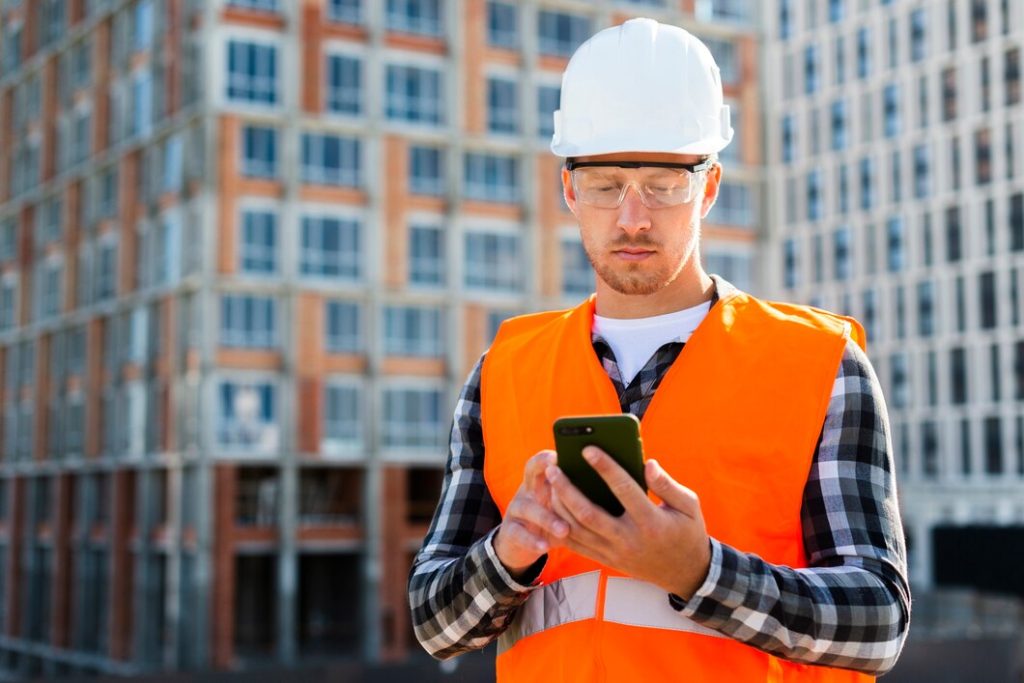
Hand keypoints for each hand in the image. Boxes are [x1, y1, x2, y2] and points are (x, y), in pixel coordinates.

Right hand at [493, 450, 569, 578]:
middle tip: (558, 477)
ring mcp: (516, 509)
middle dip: (544, 472)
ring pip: (528, 508)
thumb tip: (611, 484)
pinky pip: (519, 534)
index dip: (549, 456)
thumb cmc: (554, 517)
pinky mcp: (510, 530)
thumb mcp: (563, 504)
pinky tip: (544, 547)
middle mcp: (528, 489)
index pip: (543, 459)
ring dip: (547, 518)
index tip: (561, 455)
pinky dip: (532, 541)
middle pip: (531, 472)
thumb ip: (580, 493)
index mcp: (542, 478)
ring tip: (564, 528)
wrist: (521, 542)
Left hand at [546, 446, 710, 599]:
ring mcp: (615, 553)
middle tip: (553, 467)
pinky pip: (576, 545)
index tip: (588, 449)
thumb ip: (667, 484)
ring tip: (550, 482)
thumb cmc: (687, 532)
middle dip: (567, 488)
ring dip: (559, 505)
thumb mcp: (689, 506)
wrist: (685, 573)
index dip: (605, 467)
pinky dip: (560, 526)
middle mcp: (629, 539)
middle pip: (588, 513)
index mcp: (651, 522)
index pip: (624, 490)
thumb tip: (647, 464)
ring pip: (577, 529)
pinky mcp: (606, 560)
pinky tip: (552, 506)